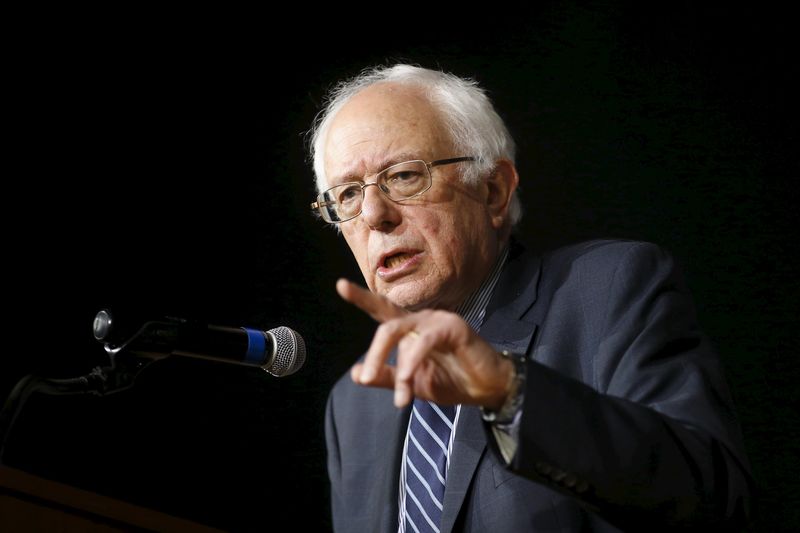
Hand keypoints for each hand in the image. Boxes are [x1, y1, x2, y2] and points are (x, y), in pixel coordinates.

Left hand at [336, 279, 513, 407]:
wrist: (487, 390)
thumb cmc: (452, 381)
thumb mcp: (413, 383)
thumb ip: (387, 378)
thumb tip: (356, 374)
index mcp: (410, 329)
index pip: (381, 310)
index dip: (361, 297)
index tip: (339, 285)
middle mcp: (420, 320)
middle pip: (386, 326)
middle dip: (375, 353)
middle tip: (368, 378)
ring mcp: (437, 320)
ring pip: (401, 333)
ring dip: (396, 364)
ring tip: (400, 398)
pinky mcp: (454, 326)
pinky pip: (425, 341)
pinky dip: (413, 361)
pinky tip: (410, 380)